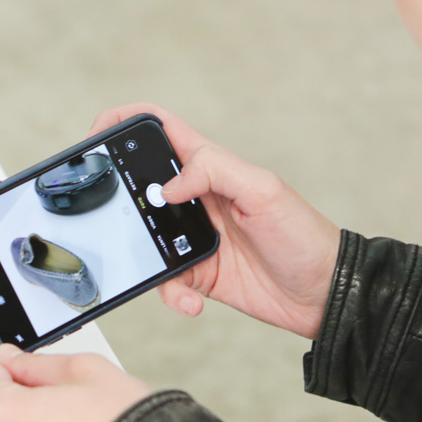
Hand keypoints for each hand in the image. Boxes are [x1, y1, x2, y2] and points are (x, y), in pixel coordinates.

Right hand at [92, 103, 341, 338]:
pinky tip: (192, 300)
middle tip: (108, 214)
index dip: (126, 121)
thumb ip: (214, 172)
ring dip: (142, 255)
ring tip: (169, 272)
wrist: (324, 294)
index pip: (161, 128)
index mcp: (211, 166)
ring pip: (143, 237)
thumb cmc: (304, 235)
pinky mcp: (195, 273)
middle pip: (139, 184)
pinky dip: (171, 294)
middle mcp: (196, 197)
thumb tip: (166, 186)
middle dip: (118, 197)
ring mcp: (192, 236)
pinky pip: (165, 282)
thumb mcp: (264, 191)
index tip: (98, 132)